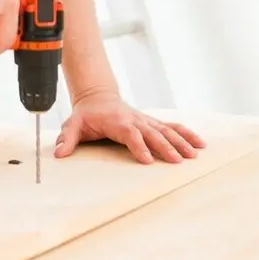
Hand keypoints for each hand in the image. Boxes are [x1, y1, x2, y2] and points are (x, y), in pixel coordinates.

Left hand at [55, 92, 206, 163]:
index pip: (130, 134)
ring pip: (167, 130)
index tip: (147, 160)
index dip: (139, 146)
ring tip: (194, 154)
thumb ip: (67, 139)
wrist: (98, 98)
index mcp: (117, 121)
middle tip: (177, 161)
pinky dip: (186, 134)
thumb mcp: (73, 124)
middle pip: (153, 133)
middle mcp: (135, 120)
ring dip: (181, 141)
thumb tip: (59, 153)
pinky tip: (199, 143)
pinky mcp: (152, 123)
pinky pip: (172, 127)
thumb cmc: (87, 115)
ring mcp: (146, 121)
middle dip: (166, 147)